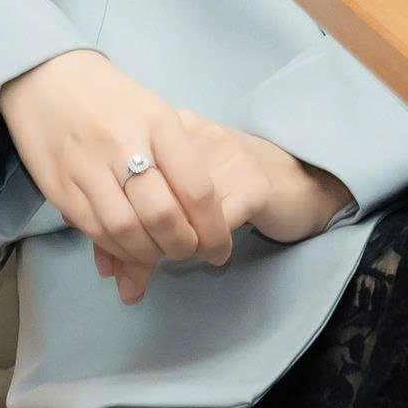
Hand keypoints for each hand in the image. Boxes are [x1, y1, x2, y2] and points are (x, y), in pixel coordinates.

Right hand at [0, 51, 232, 288]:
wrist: (46, 75)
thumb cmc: (110, 96)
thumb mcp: (154, 112)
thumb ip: (177, 159)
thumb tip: (201, 215)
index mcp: (158, 123)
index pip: (196, 189)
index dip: (213, 230)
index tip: (219, 248)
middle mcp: (125, 145)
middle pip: (163, 217)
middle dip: (182, 247)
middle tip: (189, 252)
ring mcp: (88, 167)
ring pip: (127, 231)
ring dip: (149, 254)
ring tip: (158, 252)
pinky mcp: (59, 187)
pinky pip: (95, 231)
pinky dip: (117, 248)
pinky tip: (127, 245)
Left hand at [92, 121, 351, 302]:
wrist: (299, 179)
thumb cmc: (230, 188)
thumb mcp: (181, 201)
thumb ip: (142, 228)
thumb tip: (110, 275)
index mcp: (163, 132)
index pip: (119, 181)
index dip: (108, 229)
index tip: (108, 266)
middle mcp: (187, 137)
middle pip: (142, 199)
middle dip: (135, 248)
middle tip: (139, 275)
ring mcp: (220, 158)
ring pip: (174, 215)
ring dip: (171, 249)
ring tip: (183, 257)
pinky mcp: (251, 185)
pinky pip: (212, 226)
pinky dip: (205, 247)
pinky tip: (213, 256)